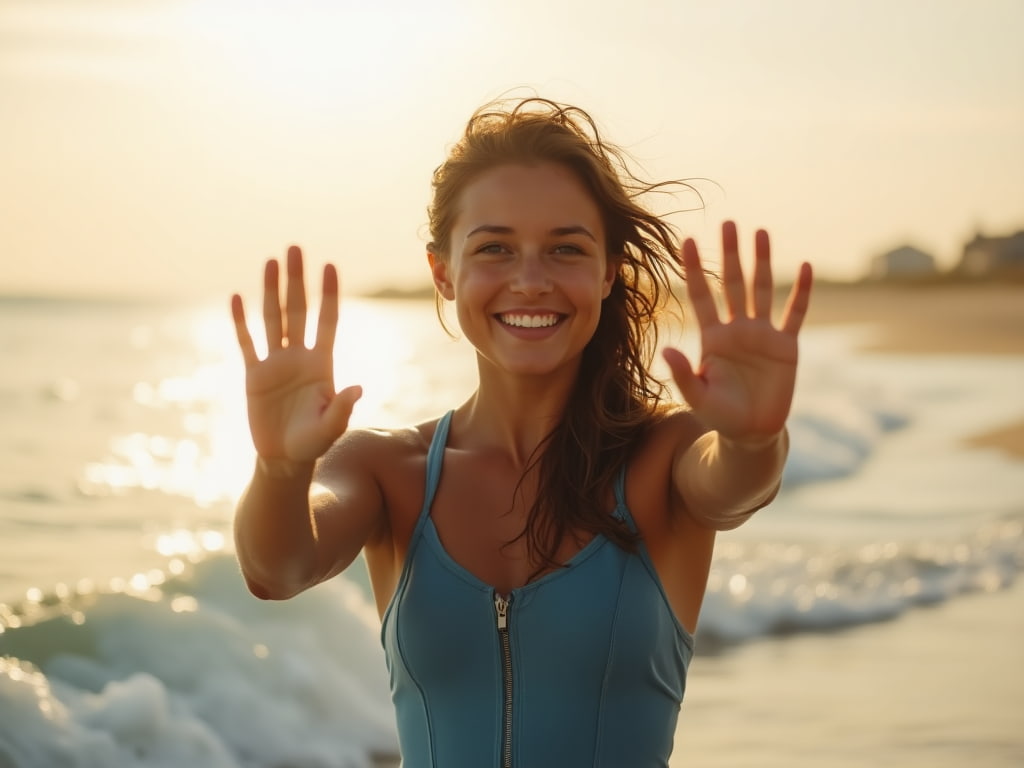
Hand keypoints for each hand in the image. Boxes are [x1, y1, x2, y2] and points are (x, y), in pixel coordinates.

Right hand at [231, 246, 361, 469]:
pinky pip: (246, 343)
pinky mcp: (254, 376)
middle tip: (295, 248)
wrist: (285, 459)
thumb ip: (342, 408)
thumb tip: (357, 387)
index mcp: (321, 364)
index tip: (329, 266)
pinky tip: (237, 297)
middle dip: (297, 280)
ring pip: (272, 319)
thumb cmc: (314, 444)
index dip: (328, 294)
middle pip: (298, 310)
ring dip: (270, 290)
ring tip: (271, 261)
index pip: (326, 321)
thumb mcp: (331, 428)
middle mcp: (299, 357)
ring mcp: (275, 363)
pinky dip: (240, 322)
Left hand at [663, 221, 811, 444]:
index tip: (685, 241)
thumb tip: (666, 350)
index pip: (701, 296)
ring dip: (762, 263)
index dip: (693, 269)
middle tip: (728, 223)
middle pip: (732, 284)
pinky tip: (804, 268)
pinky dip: (801, 293)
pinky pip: (795, 315)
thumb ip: (683, 374)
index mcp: (713, 338)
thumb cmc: (720, 415)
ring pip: (762, 291)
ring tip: (760, 233)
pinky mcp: (787, 347)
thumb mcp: (697, 397)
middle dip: (730, 255)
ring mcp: (763, 335)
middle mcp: (737, 329)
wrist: (751, 432)